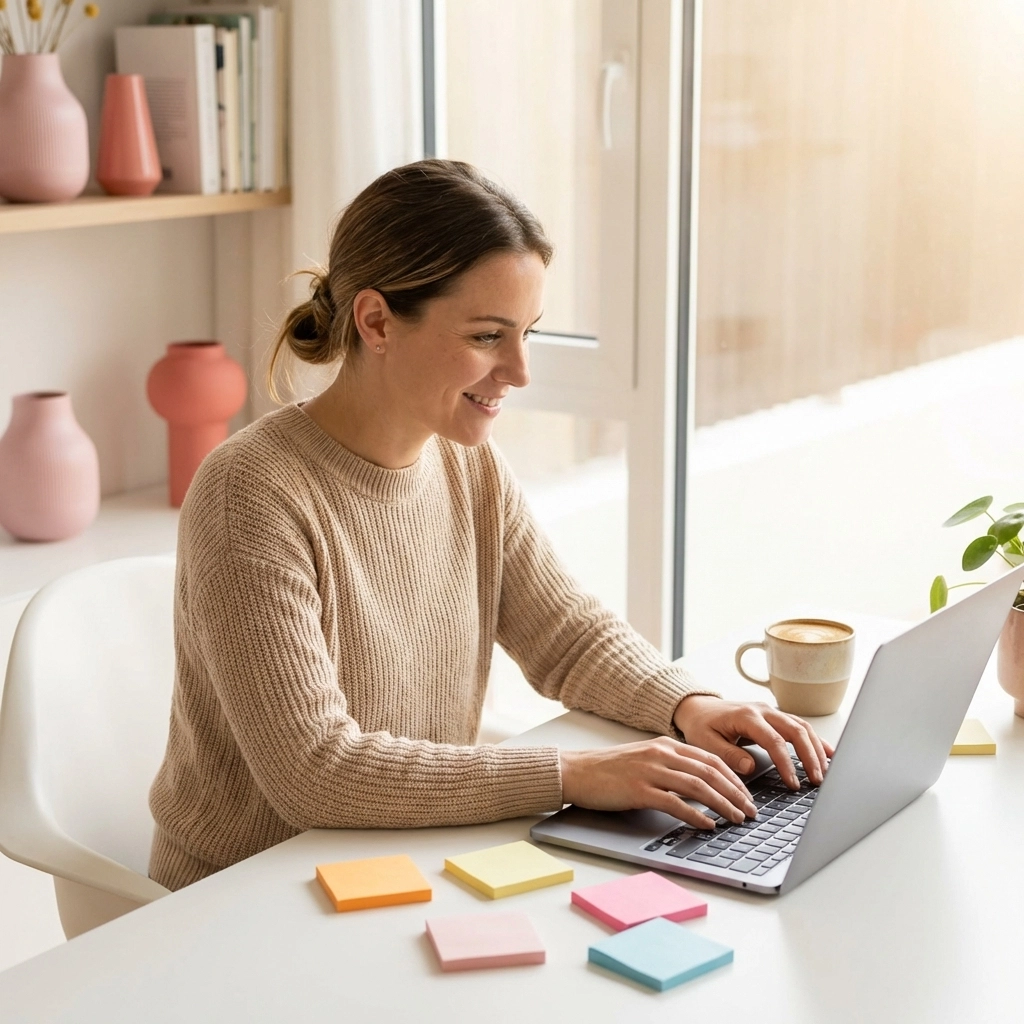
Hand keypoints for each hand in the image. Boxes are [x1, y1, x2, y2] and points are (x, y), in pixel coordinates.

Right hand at [559, 738, 758, 829]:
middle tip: (751, 811)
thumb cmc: (608, 770)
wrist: (576, 770)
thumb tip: (700, 785)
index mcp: (665, 745)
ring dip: (722, 804)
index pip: (711, 759)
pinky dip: (695, 815)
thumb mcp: (644, 759)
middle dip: (736, 793)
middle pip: (710, 772)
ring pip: (697, 786)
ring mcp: (650, 771)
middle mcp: (661, 754)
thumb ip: (670, 766)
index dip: (734, 778)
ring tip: (737, 819)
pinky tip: (707, 825)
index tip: (747, 796)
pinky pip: (674, 803)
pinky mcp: (638, 790)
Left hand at [672, 695, 833, 787]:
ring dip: (816, 749)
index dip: (786, 763)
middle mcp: (762, 710)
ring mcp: (770, 711)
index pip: (774, 741)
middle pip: (796, 731)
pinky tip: (828, 753)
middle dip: (810, 756)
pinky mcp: (774, 716)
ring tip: (826, 772)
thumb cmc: (701, 725)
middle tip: (817, 781)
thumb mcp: (705, 742)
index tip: (793, 783)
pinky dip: (815, 739)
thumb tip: (751, 767)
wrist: (698, 707)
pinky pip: (799, 726)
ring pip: (801, 727)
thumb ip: (728, 754)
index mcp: (746, 717)